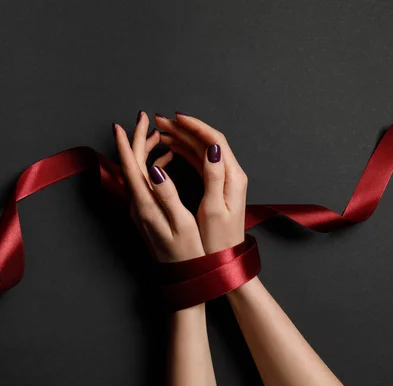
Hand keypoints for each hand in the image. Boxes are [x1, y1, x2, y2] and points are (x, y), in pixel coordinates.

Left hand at [113, 112, 204, 262]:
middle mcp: (137, 205)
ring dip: (144, 151)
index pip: (130, 167)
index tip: (124, 122)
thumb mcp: (182, 222)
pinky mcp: (144, 212)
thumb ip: (168, 195)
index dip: (127, 143)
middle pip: (131, 165)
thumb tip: (155, 169)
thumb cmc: (187, 252)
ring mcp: (139, 209)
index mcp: (146, 204)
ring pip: (136, 171)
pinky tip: (165, 160)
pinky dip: (151, 165)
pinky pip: (143, 181)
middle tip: (145, 118)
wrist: (181, 276)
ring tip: (158, 134)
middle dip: (136, 139)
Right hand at [155, 113, 247, 253]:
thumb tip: (212, 148)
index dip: (195, 126)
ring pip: (202, 149)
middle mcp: (231, 174)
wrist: (224, 260)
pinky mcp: (216, 185)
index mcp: (233, 177)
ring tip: (160, 131)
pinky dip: (184, 151)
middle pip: (208, 140)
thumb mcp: (214, 209)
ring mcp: (224, 179)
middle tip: (160, 122)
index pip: (215, 140)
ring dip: (182, 137)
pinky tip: (170, 147)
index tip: (175, 118)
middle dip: (184, 128)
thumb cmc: (217, 240)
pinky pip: (199, 161)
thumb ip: (214, 177)